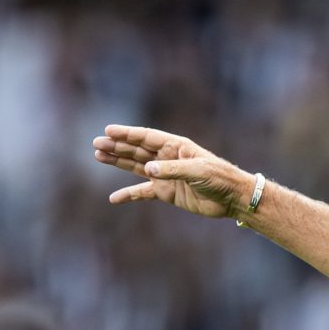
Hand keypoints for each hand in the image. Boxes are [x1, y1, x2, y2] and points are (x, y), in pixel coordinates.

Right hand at [93, 126, 256, 219]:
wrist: (231, 198)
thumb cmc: (219, 178)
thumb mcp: (197, 171)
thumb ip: (172, 170)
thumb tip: (148, 170)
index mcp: (175, 146)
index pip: (146, 136)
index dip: (127, 133)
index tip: (108, 130)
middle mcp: (167, 158)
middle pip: (136, 150)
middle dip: (117, 146)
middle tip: (96, 143)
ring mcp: (165, 175)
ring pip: (135, 166)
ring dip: (118, 162)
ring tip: (98, 156)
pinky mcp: (166, 192)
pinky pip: (143, 192)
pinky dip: (129, 195)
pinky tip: (114, 198)